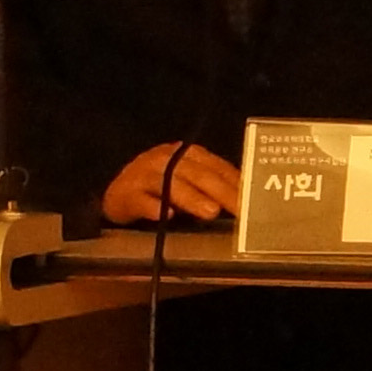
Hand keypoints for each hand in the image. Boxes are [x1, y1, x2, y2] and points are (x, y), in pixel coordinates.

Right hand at [101, 142, 241, 225]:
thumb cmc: (159, 189)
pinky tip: (166, 216)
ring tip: (211, 212)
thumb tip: (245, 201)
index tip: (255, 202)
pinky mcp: (126, 192)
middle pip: (198, 175)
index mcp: (185, 154)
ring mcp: (144, 174)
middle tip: (241, 210)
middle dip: (222, 192)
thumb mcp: (186, 182)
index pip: (216, 167)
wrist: (116, 192)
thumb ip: (211, 188)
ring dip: (192, 198)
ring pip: (171, 184)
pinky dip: (153, 207)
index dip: (236, 183)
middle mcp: (166, 159)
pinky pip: (141, 199)